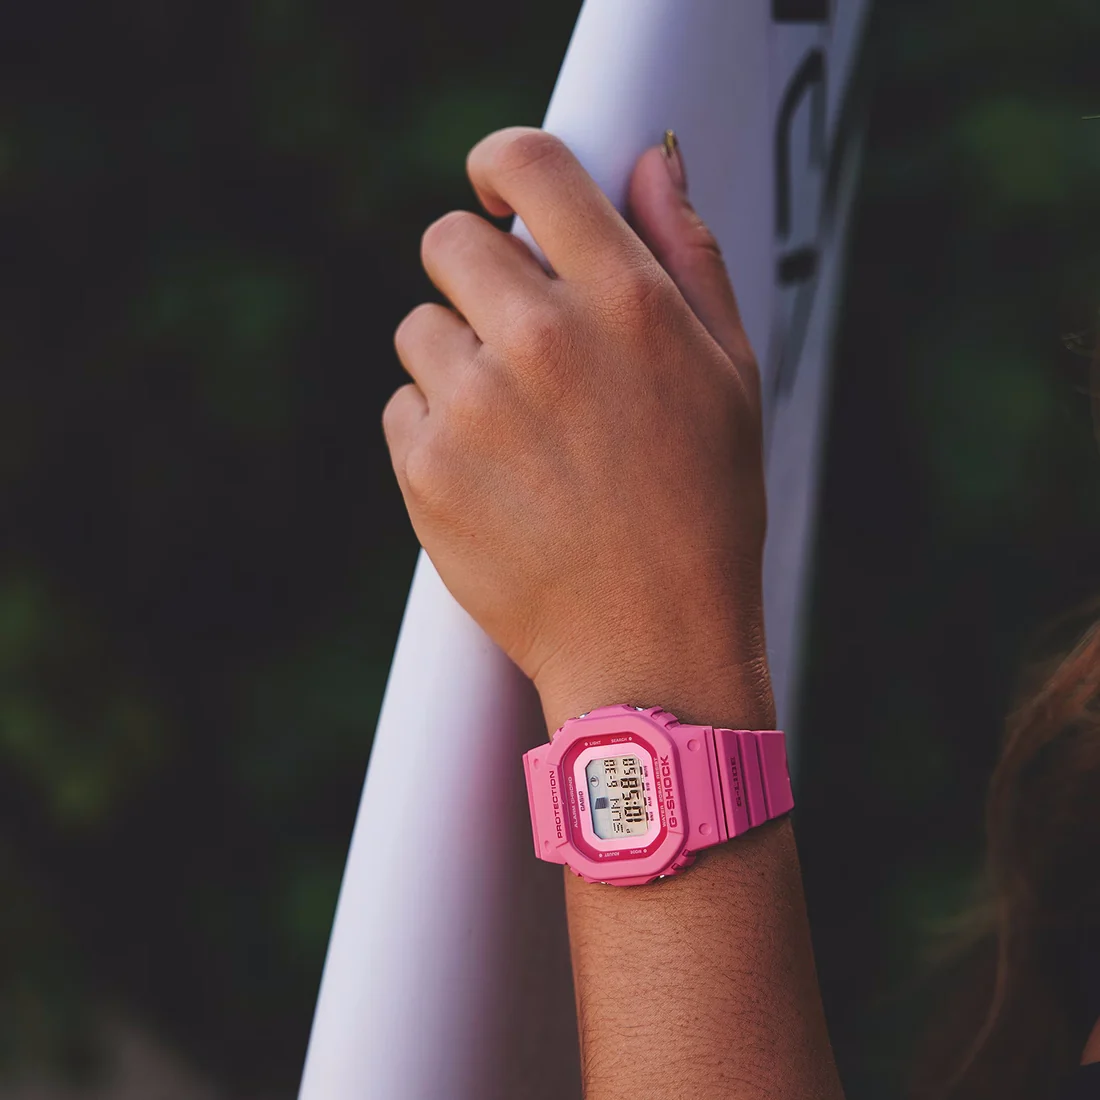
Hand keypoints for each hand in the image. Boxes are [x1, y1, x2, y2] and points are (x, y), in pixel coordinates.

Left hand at [382, 127, 773, 731]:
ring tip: (517, 429)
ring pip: (420, 329)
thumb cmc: (703, 508)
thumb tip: (650, 159)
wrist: (651, 641)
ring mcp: (475, 407)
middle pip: (451, 241)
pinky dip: (436, 431)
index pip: (529, 165)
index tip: (499, 193)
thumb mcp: (729, 374)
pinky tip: (496, 478)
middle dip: (477, 273)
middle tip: (517, 334)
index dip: (502, 165)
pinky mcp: (428, 471)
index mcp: (623, 301)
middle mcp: (542, 340)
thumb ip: (687, 254)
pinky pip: (404, 408)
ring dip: (457, 360)